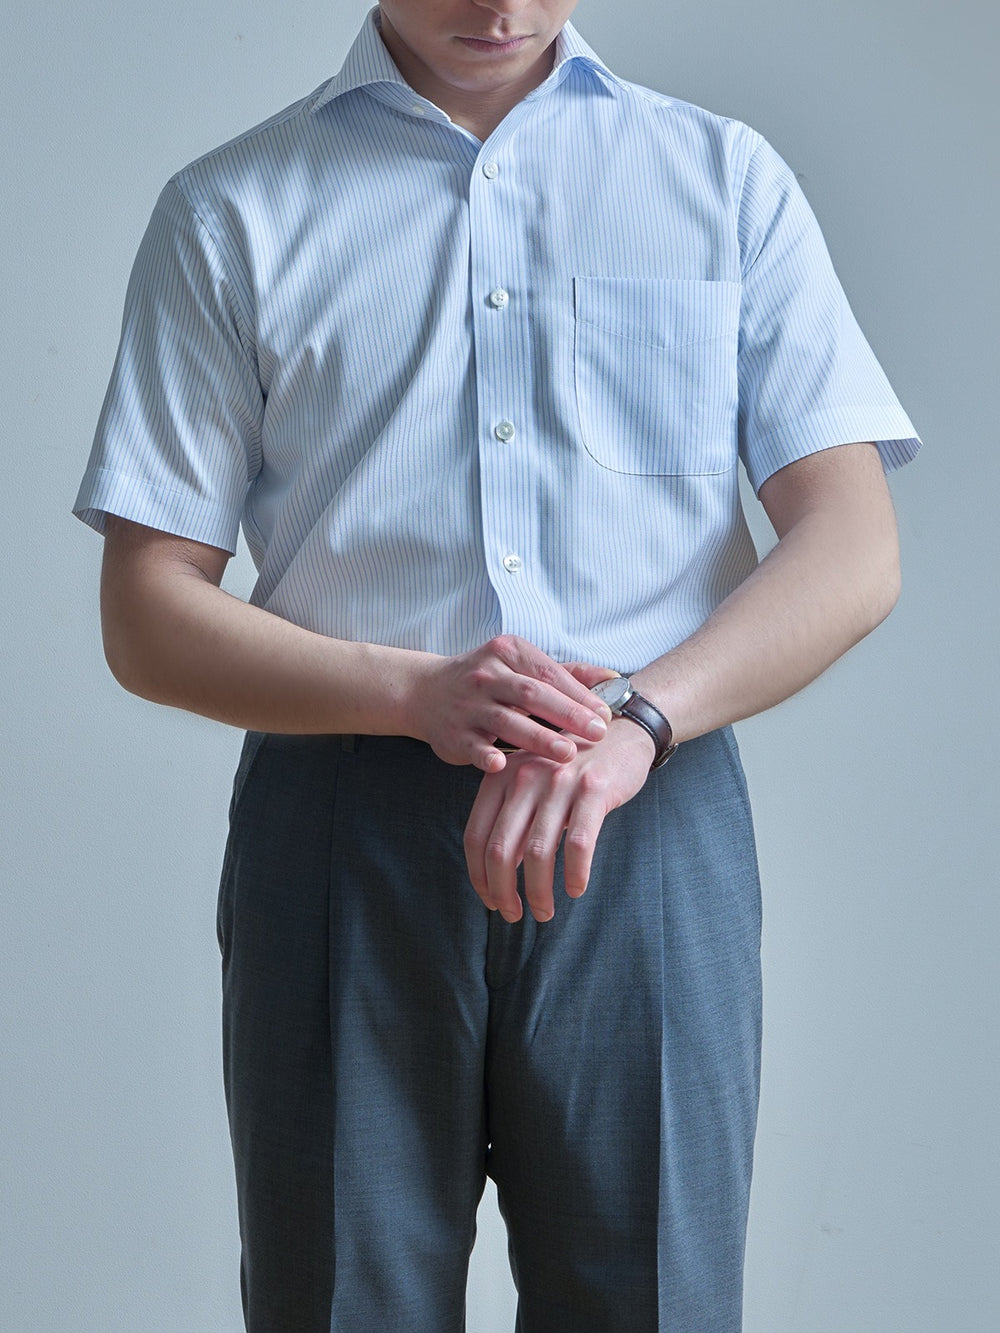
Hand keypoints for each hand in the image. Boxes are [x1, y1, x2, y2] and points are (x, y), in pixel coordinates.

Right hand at [409, 635, 613, 772]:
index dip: (579, 695)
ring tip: (567, 754)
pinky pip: (472, 746)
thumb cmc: (489, 681)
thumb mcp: (522, 665)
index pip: (550, 674)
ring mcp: (468, 705)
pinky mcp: (453, 734)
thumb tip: (615, 679)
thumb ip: (567, 674)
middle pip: (532, 694)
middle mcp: (486, 675)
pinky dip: (486, 755)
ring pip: (506, 721)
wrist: (426, 692)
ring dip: (538, 738)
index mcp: (508, 652)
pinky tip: (503, 765)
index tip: (606, 715)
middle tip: (597, 734)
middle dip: (567, 714)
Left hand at [463, 718, 655, 922]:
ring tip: (544, 911)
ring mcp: (559, 783)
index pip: (475, 837)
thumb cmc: (570, 770)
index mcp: (500, 778)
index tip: (490, 900)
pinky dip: (576, 875)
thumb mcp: (530, 786)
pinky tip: (576, 889)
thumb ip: (512, 822)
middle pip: (500, 850)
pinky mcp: (594, 789)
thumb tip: (497, 876)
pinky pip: (579, 844)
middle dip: (503, 892)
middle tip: (513, 914)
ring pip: (539, 853)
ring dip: (539, 892)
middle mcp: (524, 778)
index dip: (479, 877)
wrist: (619, 733)